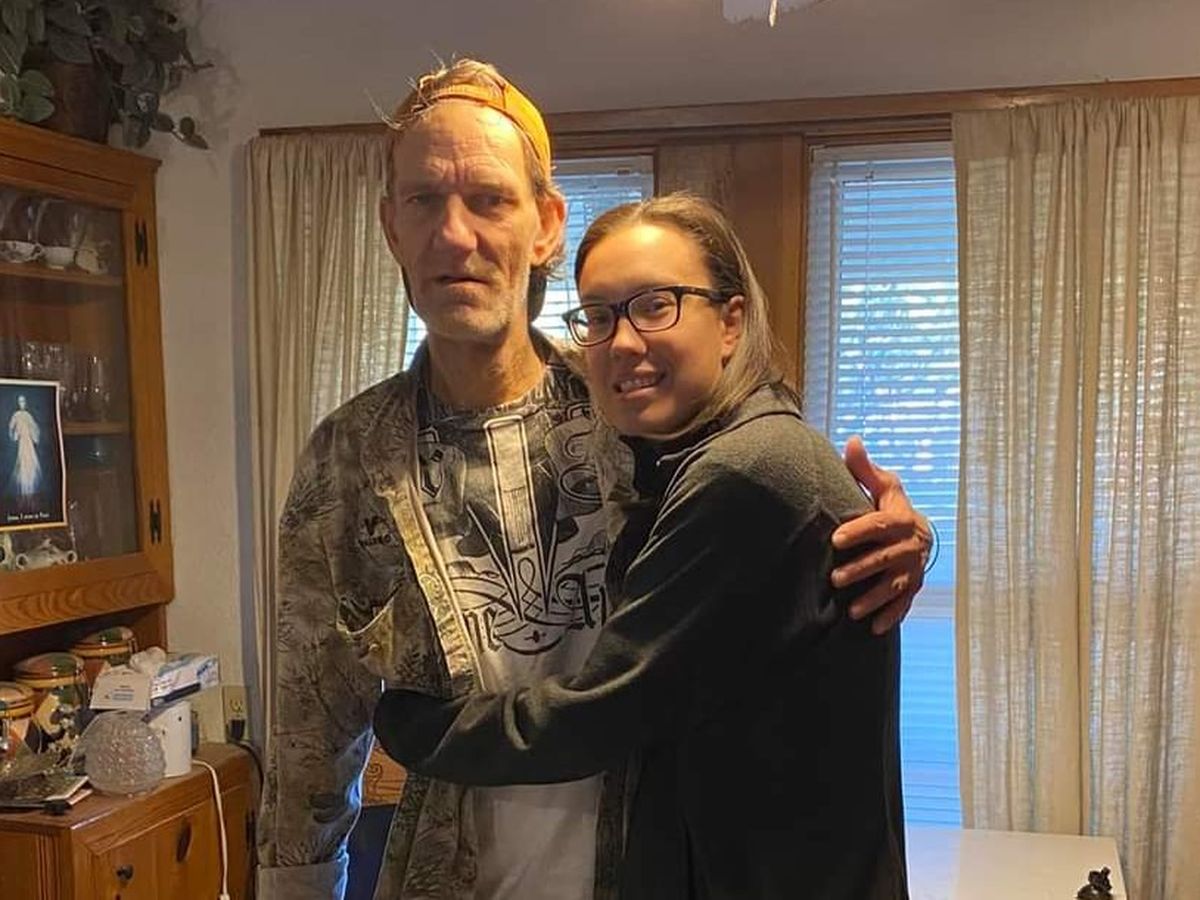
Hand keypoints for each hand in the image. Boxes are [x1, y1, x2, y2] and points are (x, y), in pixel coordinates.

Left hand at [832, 436, 932, 633]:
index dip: (858, 530)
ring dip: (874, 599)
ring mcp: (913, 570)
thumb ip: (864, 470)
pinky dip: (890, 617)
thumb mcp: (883, 487)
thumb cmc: (891, 507)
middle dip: (862, 569)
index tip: (835, 538)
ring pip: (895, 586)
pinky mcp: (913, 589)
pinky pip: (904, 605)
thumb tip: (851, 441)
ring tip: (852, 611)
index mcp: (901, 519)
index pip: (879, 524)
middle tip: (836, 579)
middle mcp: (910, 546)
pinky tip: (874, 629)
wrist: (920, 534)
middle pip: (885, 559)